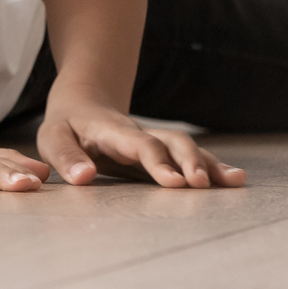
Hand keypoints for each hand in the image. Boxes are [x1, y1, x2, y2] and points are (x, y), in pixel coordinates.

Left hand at [38, 94, 246, 187]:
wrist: (83, 103)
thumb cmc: (67, 126)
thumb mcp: (52, 138)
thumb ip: (65, 156)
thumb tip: (84, 177)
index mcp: (113, 131)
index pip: (139, 143)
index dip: (157, 161)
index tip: (173, 183)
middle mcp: (141, 133)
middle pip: (171, 141)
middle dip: (189, 161)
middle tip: (201, 185)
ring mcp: (156, 141)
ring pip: (187, 147)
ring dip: (210, 164)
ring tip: (234, 182)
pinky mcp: (165, 151)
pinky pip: (192, 156)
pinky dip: (214, 166)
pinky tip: (235, 179)